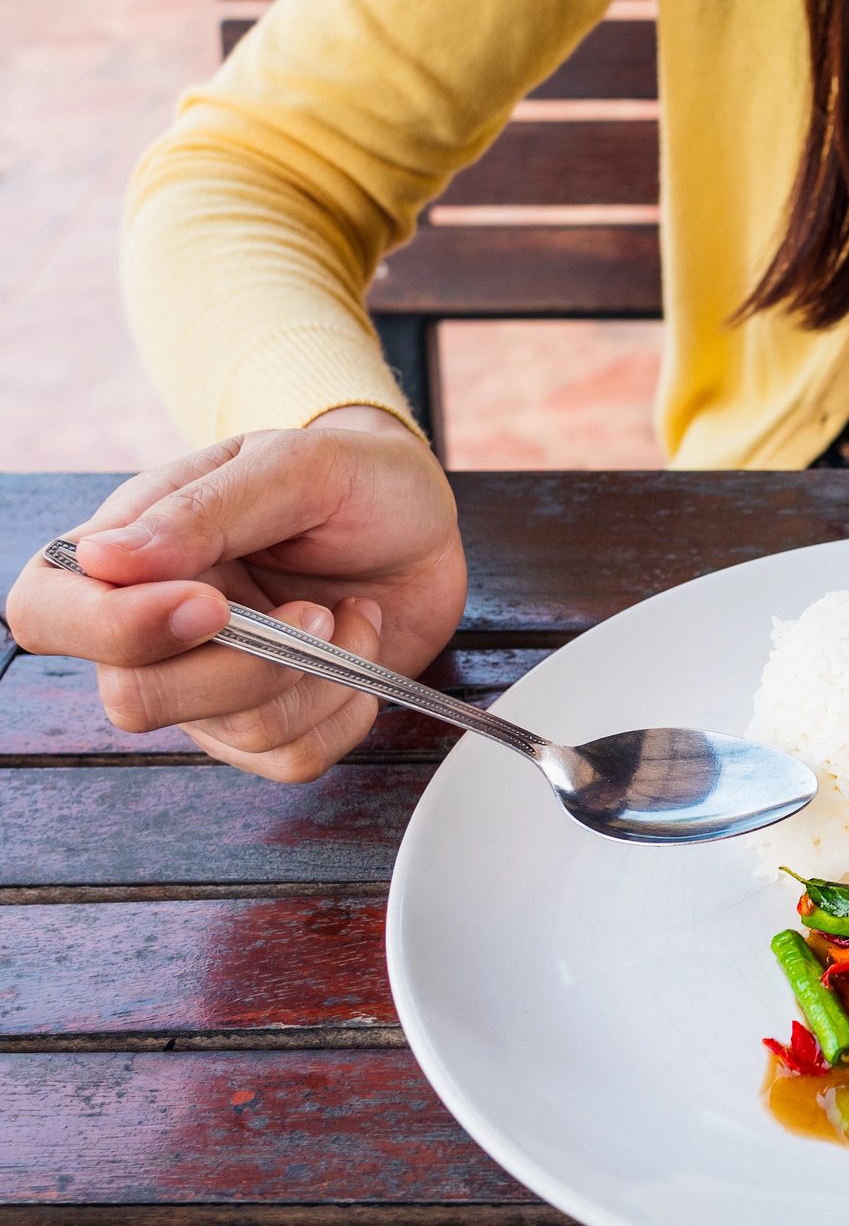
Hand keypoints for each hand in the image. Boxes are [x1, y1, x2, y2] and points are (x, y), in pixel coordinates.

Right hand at [5, 407, 465, 779]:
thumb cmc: (352, 479)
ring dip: (316, 676)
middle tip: (315, 610)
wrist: (424, 520)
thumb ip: (201, 511)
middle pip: (136, 698)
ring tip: (346, 613)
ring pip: (233, 731)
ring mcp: (214, 683)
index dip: (111, 629)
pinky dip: (345, 710)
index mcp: (128, 553)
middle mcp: (156, 629)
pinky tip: (358, 648)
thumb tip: (104, 558)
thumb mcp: (292, 467)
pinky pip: (292, 758)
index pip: (47, 614)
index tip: (211, 604)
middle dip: (244, 667)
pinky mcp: (275, 717)